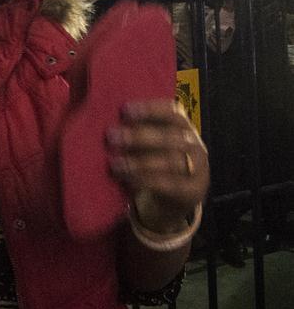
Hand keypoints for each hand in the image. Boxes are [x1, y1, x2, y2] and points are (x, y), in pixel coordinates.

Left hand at [107, 100, 208, 233]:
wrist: (180, 198)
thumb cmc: (159, 163)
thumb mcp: (154, 145)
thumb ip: (141, 132)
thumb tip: (113, 124)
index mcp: (184, 127)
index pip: (172, 112)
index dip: (150, 110)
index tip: (125, 110)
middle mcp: (194, 145)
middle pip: (169, 137)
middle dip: (139, 136)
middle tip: (111, 136)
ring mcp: (197, 169)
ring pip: (170, 161)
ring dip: (139, 162)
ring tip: (115, 163)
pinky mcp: (192, 190)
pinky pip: (168, 184)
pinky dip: (145, 180)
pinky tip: (126, 180)